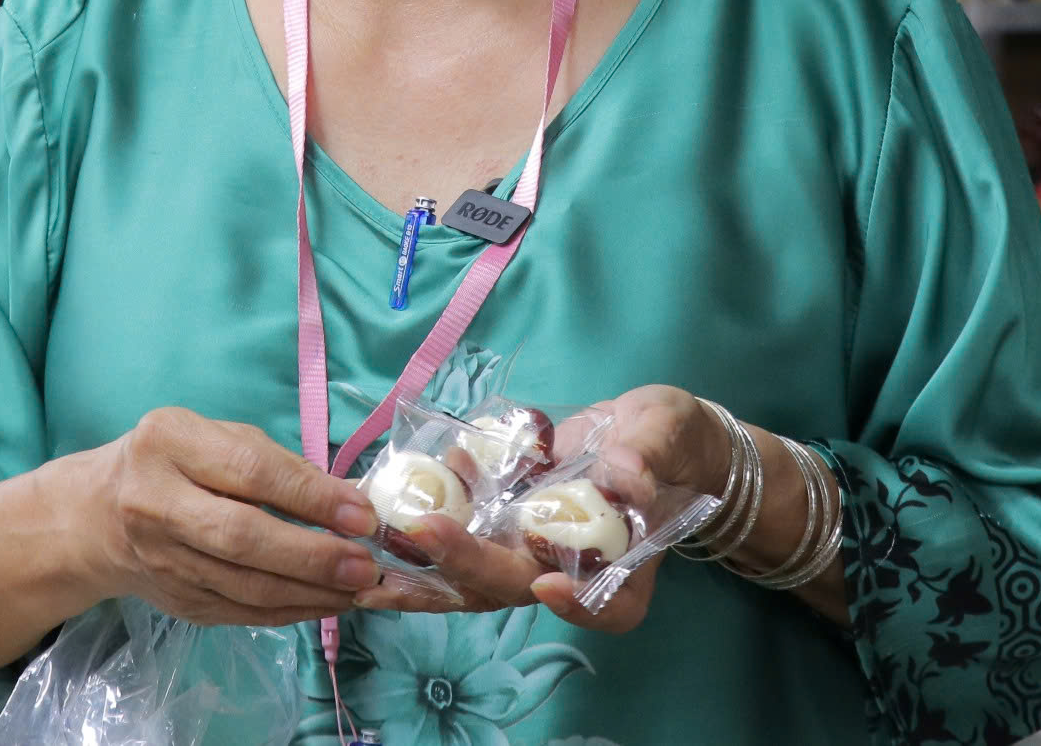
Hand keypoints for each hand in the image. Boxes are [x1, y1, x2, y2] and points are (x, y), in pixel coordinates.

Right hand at [81, 407, 382, 628]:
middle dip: (313, 556)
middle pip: (242, 537)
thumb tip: (347, 503)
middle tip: (367, 566)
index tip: (363, 515)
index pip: (249, 472)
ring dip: (311, 593)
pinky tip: (329, 604)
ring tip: (361, 590)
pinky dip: (291, 612)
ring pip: (245, 587)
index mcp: (169, 444)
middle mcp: (156, 504)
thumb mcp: (214, 437)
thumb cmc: (174, 462)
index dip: (310, 496)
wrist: (99, 515)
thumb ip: (274, 464)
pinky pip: (242, 613)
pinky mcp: (176, 602)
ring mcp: (163, 561)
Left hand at [358, 386, 725, 634]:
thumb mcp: (667, 432)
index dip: (577, 605)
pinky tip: (388, 512)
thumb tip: (628, 473)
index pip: (609, 607)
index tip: (548, 585)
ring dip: (425, 570)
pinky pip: (461, 544)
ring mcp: (531, 554)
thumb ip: (649, 451)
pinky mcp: (503, 530)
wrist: (647, 434)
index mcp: (628, 567)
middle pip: (519, 587)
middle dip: (468, 563)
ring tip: (373, 555)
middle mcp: (572, 572)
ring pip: (477, 579)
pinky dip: (424, 538)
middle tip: (424, 531)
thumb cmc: (667, 439)